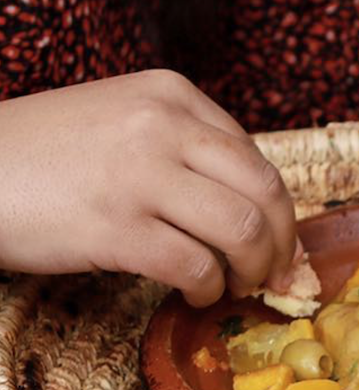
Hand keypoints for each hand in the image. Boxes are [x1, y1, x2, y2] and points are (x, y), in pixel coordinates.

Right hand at [0, 71, 297, 306]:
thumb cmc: (46, 156)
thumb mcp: (122, 121)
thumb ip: (184, 148)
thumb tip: (254, 209)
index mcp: (170, 95)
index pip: (256, 159)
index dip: (279, 212)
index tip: (281, 245)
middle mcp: (162, 126)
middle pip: (264, 193)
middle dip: (281, 244)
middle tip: (274, 275)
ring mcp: (140, 175)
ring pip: (242, 231)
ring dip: (252, 271)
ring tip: (235, 286)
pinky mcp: (117, 226)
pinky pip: (196, 267)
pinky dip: (207, 289)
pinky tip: (195, 294)